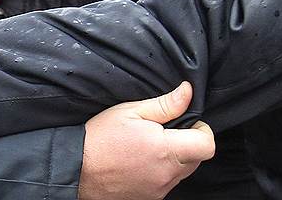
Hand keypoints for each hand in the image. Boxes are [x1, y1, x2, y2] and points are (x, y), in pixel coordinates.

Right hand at [78, 82, 214, 199]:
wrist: (75, 169)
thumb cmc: (99, 138)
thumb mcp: (130, 111)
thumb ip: (165, 104)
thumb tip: (187, 92)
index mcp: (165, 149)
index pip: (207, 145)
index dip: (202, 130)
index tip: (188, 123)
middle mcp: (166, 174)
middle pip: (197, 159)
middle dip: (188, 143)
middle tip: (163, 132)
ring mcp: (158, 190)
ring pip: (182, 173)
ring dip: (174, 159)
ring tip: (148, 147)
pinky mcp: (150, 199)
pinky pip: (167, 183)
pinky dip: (161, 172)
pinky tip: (140, 162)